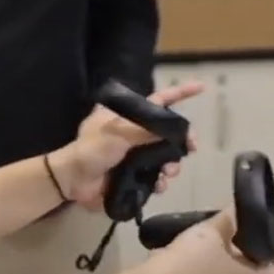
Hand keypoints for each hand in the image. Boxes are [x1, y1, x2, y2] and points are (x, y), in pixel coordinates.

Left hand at [61, 81, 203, 209]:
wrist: (73, 181)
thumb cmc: (92, 150)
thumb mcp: (119, 133)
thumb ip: (146, 129)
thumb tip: (172, 127)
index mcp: (129, 117)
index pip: (159, 101)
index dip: (180, 93)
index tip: (201, 88)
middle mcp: (134, 134)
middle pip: (168, 133)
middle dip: (181, 141)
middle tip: (191, 149)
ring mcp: (135, 156)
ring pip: (165, 157)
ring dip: (172, 165)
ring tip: (169, 172)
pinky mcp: (134, 176)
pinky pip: (156, 178)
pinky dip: (161, 182)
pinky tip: (160, 186)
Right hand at [148, 206, 273, 273]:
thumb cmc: (191, 259)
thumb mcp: (214, 230)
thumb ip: (230, 217)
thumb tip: (238, 206)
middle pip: (262, 269)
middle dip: (263, 246)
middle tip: (255, 224)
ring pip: (243, 267)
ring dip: (243, 247)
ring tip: (234, 224)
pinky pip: (226, 266)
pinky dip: (227, 251)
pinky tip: (216, 233)